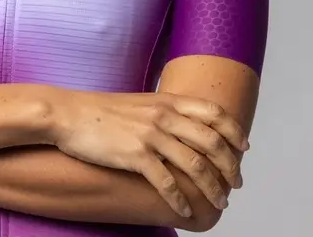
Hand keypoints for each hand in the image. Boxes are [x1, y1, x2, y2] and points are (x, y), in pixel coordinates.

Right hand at [50, 89, 246, 217]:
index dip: (234, 132)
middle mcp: (163, 116)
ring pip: (196, 166)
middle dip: (230, 168)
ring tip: (218, 203)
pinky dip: (180, 200)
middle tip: (235, 184)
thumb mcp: (140, 103)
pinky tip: (184, 212)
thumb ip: (165, 112)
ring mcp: (150, 135)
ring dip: (212, 189)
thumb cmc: (102, 110)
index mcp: (166, 101)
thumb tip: (187, 127)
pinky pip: (167, 183)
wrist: (69, 114)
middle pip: (212, 143)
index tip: (243, 149)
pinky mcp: (135, 155)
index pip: (214, 113)